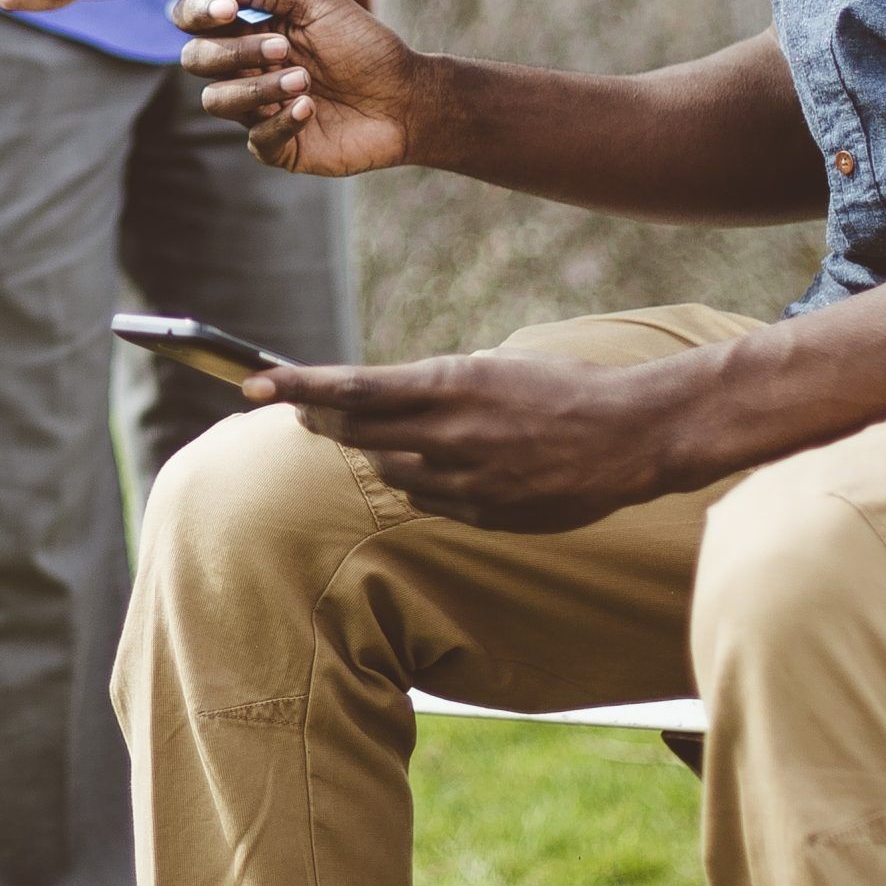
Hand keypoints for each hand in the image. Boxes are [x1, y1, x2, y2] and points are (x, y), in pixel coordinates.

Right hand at [173, 0, 426, 174]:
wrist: (408, 98)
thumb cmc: (366, 46)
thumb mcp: (317, 4)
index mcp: (250, 29)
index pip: (194, 21)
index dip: (198, 13)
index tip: (227, 9)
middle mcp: (247, 68)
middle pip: (195, 60)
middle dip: (232, 52)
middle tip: (284, 49)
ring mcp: (258, 109)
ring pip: (217, 101)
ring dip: (256, 88)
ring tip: (304, 81)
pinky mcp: (278, 146)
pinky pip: (255, 139)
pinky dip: (281, 121)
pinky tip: (310, 107)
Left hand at [243, 347, 706, 532]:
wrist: (629, 436)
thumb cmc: (558, 389)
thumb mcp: (489, 371)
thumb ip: (431, 391)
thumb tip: (375, 400)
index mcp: (452, 386)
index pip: (355, 388)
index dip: (300, 387)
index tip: (255, 384)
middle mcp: (451, 435)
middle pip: (359, 433)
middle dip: (322, 418)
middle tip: (297, 406)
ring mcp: (467, 480)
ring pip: (391, 470)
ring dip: (377, 451)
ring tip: (384, 430)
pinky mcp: (485, 514)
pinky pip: (429, 499)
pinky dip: (420, 480)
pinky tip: (434, 465)